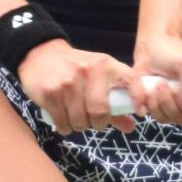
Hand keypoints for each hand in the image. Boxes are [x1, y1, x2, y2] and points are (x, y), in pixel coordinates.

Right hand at [17, 40, 141, 135]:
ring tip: (75, 116)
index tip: (140, 112)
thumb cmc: (74, 69)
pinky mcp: (51, 93)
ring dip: (78, 126)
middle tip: (92, 120)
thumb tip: (131, 127)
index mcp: (106, 65)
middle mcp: (89, 72)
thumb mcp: (97, 77)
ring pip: (80, 122)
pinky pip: (63, 124)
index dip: (138, 97)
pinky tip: (63, 117)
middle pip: (100, 113)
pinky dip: (65, 127)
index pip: (130, 79)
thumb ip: (115, 103)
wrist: (41, 54)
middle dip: (98, 123)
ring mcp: (68, 83)